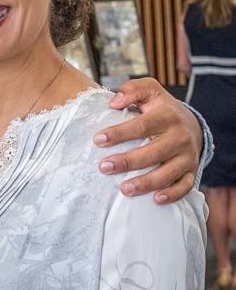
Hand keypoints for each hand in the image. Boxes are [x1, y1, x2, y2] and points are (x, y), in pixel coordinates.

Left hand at [93, 78, 202, 203]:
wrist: (191, 123)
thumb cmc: (160, 108)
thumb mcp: (149, 90)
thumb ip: (131, 89)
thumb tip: (113, 102)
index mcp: (167, 116)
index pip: (141, 126)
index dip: (119, 133)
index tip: (98, 140)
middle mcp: (179, 136)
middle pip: (153, 152)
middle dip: (127, 161)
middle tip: (104, 167)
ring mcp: (187, 155)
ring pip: (169, 172)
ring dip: (146, 183)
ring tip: (124, 189)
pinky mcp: (191, 170)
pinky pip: (185, 186)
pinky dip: (172, 194)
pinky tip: (155, 199)